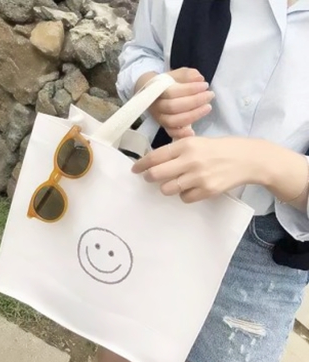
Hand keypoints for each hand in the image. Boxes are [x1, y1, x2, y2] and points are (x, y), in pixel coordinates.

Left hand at [132, 136, 266, 202]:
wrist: (248, 159)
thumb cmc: (220, 148)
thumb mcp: (198, 142)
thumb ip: (178, 150)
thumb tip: (156, 161)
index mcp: (186, 145)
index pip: (155, 156)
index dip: (141, 164)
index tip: (135, 169)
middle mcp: (190, 160)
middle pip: (156, 174)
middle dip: (149, 178)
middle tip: (149, 178)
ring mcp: (198, 177)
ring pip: (168, 189)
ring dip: (168, 187)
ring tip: (177, 182)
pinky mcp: (207, 190)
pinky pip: (184, 198)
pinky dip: (185, 194)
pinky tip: (192, 188)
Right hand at [135, 68, 214, 139]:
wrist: (153, 93)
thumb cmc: (168, 83)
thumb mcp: (176, 74)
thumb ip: (186, 75)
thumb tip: (198, 78)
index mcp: (155, 90)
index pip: (172, 91)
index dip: (189, 89)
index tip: (204, 85)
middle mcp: (156, 106)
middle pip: (173, 107)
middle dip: (194, 101)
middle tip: (209, 95)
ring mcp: (159, 118)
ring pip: (173, 121)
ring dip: (192, 115)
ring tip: (207, 107)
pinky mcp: (164, 127)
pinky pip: (171, 133)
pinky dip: (181, 134)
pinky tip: (193, 132)